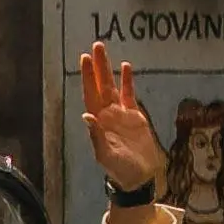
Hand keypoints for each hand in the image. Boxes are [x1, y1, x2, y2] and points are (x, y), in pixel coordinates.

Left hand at [78, 41, 165, 199]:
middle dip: (97, 66)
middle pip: (100, 85)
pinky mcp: (135, 116)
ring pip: (113, 86)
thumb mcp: (106, 155)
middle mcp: (107, 114)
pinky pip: (129, 95)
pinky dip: (127, 82)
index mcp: (98, 122)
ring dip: (108, 69)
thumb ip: (97, 136)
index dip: (87, 77)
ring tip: (105, 50)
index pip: (90, 94)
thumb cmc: (119, 169)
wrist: (138, 177)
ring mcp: (121, 113)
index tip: (85, 59)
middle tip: (96, 46)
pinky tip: (126, 67)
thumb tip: (86, 116)